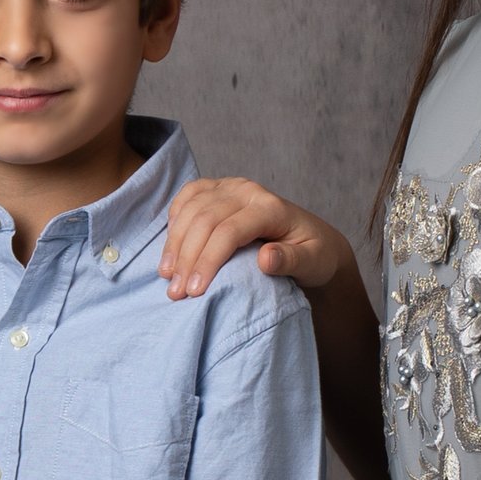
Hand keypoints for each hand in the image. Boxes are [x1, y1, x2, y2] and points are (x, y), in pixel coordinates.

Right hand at [161, 175, 349, 301]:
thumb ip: (291, 260)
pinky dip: (174, 219)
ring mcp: (231, 186)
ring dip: (174, 244)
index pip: (229, 231)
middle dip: (186, 258)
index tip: (194, 291)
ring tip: (167, 276)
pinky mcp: (218, 188)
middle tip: (175, 293)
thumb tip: (265, 259)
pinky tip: (170, 247)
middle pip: (204, 221)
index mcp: (270, 207)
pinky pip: (188, 196)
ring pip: (191, 209)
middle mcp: (248, 191)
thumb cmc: (313, 254)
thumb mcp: (313, 262)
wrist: (312, 238)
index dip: (208, 261)